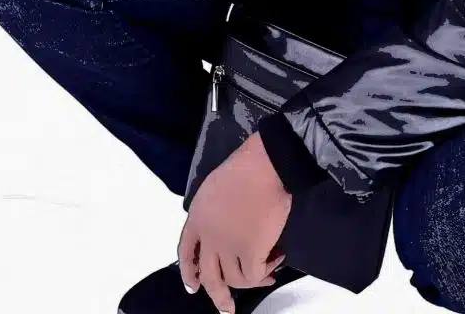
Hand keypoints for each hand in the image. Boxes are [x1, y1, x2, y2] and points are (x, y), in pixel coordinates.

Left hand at [177, 131, 292, 312]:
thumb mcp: (215, 187)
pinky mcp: (250, 253)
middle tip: (227, 309)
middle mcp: (209, 237)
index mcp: (197, 217)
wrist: (265, 165)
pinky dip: (267, 271)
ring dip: (252, 281)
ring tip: (268, 272)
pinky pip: (255, 275)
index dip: (188, 271)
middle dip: (218, 296)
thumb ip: (214, 211)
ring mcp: (228, 248)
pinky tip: (278, 260)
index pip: (186, 251)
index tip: (193, 286)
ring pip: (234, 280)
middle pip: (209, 277)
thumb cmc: (245, 167)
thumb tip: (226, 226)